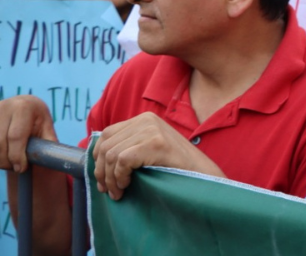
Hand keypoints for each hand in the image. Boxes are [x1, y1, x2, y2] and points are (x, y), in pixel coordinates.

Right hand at [0, 96, 57, 173]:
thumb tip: (51, 158)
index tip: (21, 168)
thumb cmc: (37, 119)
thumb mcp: (46, 126)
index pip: (16, 136)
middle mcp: (5, 107)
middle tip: (16, 168)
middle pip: (0, 143)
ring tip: (10, 162)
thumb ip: (48, 140)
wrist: (22, 105)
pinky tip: (2, 155)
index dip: (17, 155)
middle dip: (7, 160)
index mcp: (24, 107)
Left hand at [92, 113, 223, 200]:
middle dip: (102, 172)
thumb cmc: (176, 168)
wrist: (203, 176)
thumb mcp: (150, 150)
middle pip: (106, 145)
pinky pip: (123, 160)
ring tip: (118, 192)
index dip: (98, 159)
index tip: (103, 180)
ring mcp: (152, 130)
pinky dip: (120, 177)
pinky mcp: (156, 143)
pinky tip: (127, 185)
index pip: (106, 135)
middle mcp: (147, 120)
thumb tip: (97, 159)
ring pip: (112, 154)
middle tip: (108, 190)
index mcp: (144, 119)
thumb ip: (130, 146)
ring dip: (110, 178)